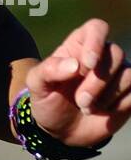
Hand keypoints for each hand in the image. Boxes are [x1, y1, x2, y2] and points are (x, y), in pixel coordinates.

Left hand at [25, 18, 130, 148]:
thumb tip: (74, 64)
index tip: (87, 65)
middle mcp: (102, 55)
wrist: (61, 130)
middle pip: (116, 53)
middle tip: (80, 100)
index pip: (97, 28)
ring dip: (108, 95)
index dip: (96, 42)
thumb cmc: (48, 100)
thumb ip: (48, 69)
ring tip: (87, 108)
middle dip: (98, 80)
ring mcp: (117, 75)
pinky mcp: (128, 94)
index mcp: (78, 46)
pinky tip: (103, 112)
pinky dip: (119, 105)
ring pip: (128, 74)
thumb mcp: (37, 84)